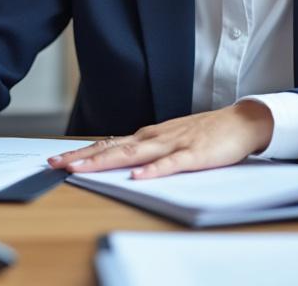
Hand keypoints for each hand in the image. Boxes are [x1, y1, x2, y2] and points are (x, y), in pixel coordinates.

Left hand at [46, 100, 273, 178]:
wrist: (242, 122)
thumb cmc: (206, 133)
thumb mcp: (170, 140)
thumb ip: (148, 150)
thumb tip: (122, 161)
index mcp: (149, 136)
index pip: (109, 144)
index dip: (83, 152)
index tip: (59, 160)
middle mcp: (155, 138)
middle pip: (113, 148)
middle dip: (83, 157)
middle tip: (56, 164)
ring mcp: (174, 145)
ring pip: (133, 154)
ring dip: (105, 161)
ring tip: (81, 169)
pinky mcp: (194, 154)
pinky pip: (171, 164)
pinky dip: (153, 170)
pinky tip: (137, 177)